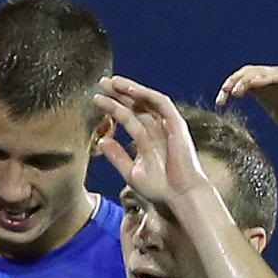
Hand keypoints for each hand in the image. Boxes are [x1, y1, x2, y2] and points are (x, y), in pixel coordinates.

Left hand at [92, 74, 213, 209]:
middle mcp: (157, 128)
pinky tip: (130, 90)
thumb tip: (101, 141)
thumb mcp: (132, 172)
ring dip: (131, 89)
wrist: (181, 196)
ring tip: (113, 82)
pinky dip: (146, 94)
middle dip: (119, 93)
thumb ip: (117, 156)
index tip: (97, 99)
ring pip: (147, 100)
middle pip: (136, 104)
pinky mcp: (176, 123)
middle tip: (102, 83)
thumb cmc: (160, 188)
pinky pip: (161, 103)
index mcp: (147, 138)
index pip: (128, 116)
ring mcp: (167, 124)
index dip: (113, 107)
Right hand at [215, 64, 277, 147]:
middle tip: (231, 92)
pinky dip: (232, 91)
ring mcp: (271, 84)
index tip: (250, 84)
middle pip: (260, 71)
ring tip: (222, 96)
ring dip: (234, 82)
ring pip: (248, 76)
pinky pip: (244, 86)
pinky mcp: (263, 93)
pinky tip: (222, 101)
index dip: (264, 78)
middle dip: (245, 79)